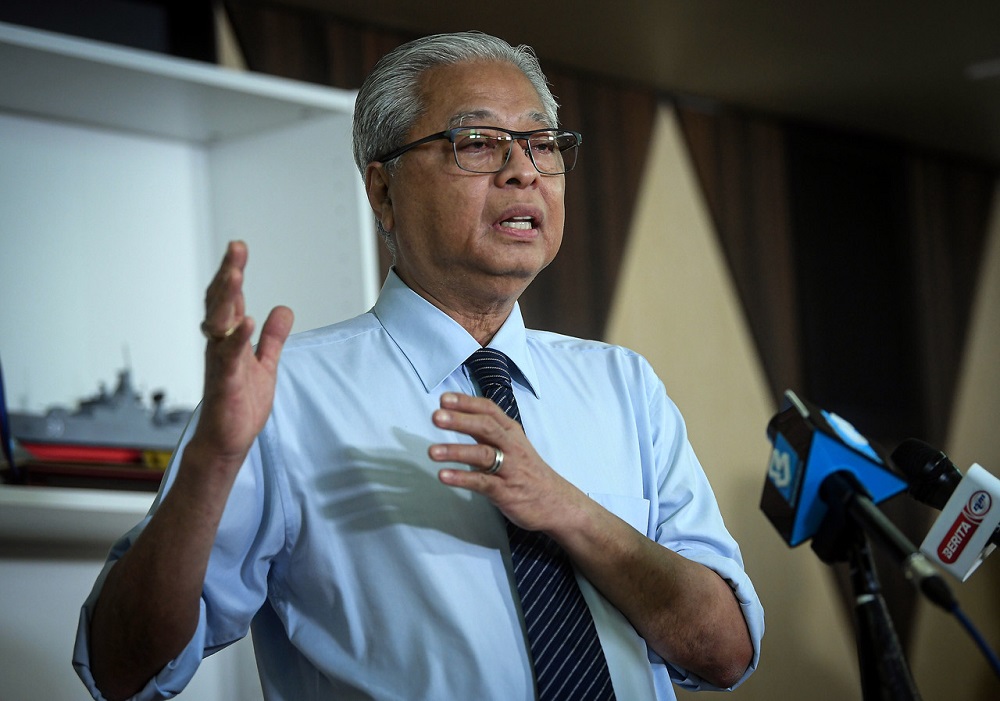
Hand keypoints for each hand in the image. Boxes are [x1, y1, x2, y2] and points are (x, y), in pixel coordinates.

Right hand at [190, 241, 293, 473]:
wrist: (226, 441)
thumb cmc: (239, 404)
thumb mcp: (264, 363)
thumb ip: (272, 337)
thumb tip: (283, 309)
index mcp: (228, 339)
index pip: (230, 299)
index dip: (232, 273)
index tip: (238, 248)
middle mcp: (220, 346)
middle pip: (220, 304)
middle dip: (227, 275)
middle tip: (235, 248)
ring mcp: (220, 363)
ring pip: (219, 325)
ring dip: (227, 300)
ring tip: (236, 275)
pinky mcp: (225, 384)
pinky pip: (228, 358)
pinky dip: (237, 340)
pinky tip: (247, 322)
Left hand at [429, 392, 584, 532]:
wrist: (557, 503)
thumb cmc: (529, 472)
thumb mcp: (512, 445)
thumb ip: (487, 433)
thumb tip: (456, 416)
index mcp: (511, 432)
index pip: (489, 410)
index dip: (467, 403)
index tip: (444, 398)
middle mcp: (511, 446)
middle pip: (486, 427)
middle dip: (460, 420)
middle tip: (436, 416)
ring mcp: (510, 469)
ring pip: (483, 454)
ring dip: (456, 451)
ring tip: (432, 452)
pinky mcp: (506, 492)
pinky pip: (482, 482)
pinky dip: (462, 478)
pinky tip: (444, 476)